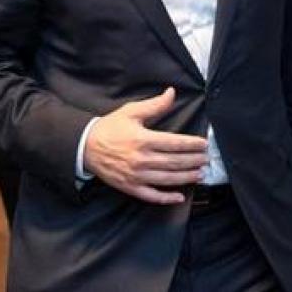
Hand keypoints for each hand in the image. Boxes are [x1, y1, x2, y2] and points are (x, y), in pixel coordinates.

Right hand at [82, 87, 207, 203]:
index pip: (174, 143)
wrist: (85, 146)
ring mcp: (136, 175)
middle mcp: (142, 159)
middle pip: (175, 162)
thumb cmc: (109, 128)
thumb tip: (172, 93)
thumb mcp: (130, 112)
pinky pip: (152, 195)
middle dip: (194, 160)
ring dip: (186, 177)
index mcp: (143, 139)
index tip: (204, 144)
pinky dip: (166, 198)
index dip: (192, 144)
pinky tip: (179, 196)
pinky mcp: (130, 187)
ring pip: (168, 179)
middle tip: (206, 159)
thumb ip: (154, 105)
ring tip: (199, 173)